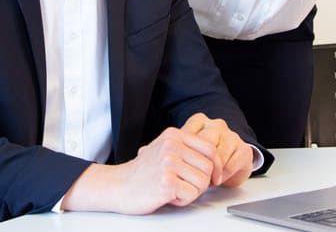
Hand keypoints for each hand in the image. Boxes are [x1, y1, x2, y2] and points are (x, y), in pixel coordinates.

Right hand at [60, 126, 216, 213]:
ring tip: (173, 189)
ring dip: (191, 192)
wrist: (119, 186)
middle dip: (202, 182)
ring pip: (202, 183)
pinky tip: (167, 195)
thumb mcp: (165, 150)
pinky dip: (182, 200)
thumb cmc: (144, 172)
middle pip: (209, 167)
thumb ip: (188, 149)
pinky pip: (191, 195)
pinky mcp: (166, 182)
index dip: (216, 166)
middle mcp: (171, 146)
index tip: (213, 177)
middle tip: (183, 185)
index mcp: (174, 135)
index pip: (211, 148)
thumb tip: (217, 157)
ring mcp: (168, 163)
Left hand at [181, 112, 253, 186]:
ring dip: (211, 171)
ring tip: (205, 180)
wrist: (230, 165)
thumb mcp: (188, 150)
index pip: (189, 134)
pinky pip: (230, 165)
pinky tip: (218, 179)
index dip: (185, 154)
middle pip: (205, 144)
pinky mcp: (244, 150)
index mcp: (200, 121)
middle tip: (194, 175)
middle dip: (199, 163)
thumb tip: (166, 158)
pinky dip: (222, 176)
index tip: (182, 166)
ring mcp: (232, 136)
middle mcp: (217, 125)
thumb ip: (179, 149)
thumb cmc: (203, 157)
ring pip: (218, 155)